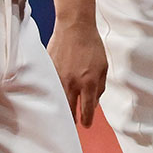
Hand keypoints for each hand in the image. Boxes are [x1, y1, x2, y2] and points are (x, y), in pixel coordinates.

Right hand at [47, 0, 106, 127]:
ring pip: (57, 101)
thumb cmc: (91, 46)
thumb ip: (99, 87)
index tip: (86, 125)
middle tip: (72, 125)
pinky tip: (52, 98)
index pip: (87, 110)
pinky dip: (52, 94)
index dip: (87, 121)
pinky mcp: (49, 70)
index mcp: (88, 83)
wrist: (75, 26)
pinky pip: (50, 87)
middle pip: (69, 110)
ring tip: (61, 115)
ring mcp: (58, 77)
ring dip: (61, 109)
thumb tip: (94, 103)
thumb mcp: (103, 67)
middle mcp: (72, 83)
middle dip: (71, 121)